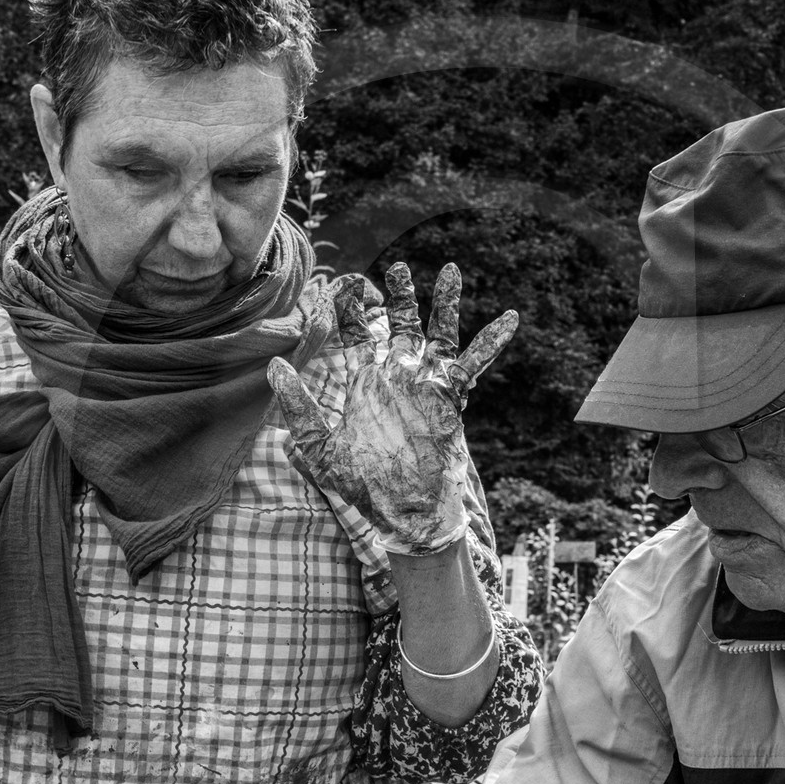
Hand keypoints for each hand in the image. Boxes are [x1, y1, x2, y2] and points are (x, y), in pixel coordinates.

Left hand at [267, 263, 516, 555]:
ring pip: (438, 335)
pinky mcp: (450, 399)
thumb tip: (275, 365)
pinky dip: (491, 341)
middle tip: (396, 268)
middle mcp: (397, 381)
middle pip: (400, 327)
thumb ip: (299, 407)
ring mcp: (426, 387)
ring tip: (451, 270)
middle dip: (400, 298)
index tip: (341, 286)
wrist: (404, 515)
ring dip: (445, 304)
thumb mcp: (320, 448)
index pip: (358, 338)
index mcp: (366, 387)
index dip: (351, 311)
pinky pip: (473, 363)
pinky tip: (510, 318)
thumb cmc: (364, 488)